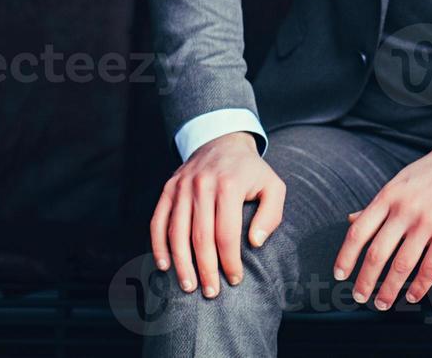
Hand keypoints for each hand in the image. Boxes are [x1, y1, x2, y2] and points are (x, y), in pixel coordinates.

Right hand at [149, 132, 283, 297]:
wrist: (223, 140)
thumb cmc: (250, 171)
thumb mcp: (273, 186)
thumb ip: (271, 214)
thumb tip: (256, 243)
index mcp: (229, 185)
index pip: (227, 233)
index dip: (230, 261)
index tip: (234, 279)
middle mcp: (203, 185)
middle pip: (201, 237)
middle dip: (206, 269)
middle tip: (211, 292)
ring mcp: (182, 187)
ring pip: (177, 232)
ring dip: (181, 263)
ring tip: (188, 286)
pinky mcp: (168, 189)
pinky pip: (158, 221)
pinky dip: (158, 245)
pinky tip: (164, 265)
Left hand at [333, 127, 431, 309]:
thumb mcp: (400, 182)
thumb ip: (377, 204)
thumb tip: (351, 221)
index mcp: (388, 196)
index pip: (359, 232)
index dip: (345, 257)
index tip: (339, 275)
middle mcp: (405, 210)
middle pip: (378, 253)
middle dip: (365, 281)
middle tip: (360, 296)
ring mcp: (428, 222)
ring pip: (403, 265)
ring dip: (389, 289)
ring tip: (382, 302)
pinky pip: (431, 266)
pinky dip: (420, 286)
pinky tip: (412, 295)